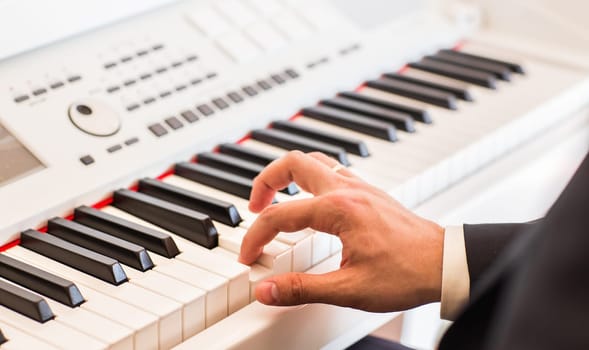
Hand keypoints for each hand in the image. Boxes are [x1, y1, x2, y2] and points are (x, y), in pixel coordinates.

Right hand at [239, 151, 443, 311]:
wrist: (445, 263)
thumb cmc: (407, 273)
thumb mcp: (349, 289)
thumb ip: (302, 289)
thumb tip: (267, 290)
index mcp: (338, 209)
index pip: (280, 215)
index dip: (256, 237)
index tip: (249, 257)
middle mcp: (347, 189)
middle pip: (293, 163)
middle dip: (265, 181)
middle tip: (254, 207)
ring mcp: (359, 187)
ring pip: (313, 161)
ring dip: (288, 174)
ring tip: (276, 198)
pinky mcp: (368, 193)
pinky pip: (331, 170)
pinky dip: (311, 179)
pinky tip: (311, 203)